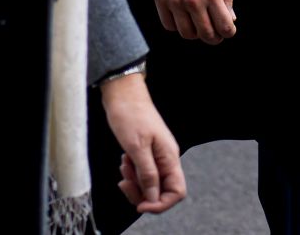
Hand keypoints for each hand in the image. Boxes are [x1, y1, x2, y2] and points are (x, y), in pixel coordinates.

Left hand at [101, 73, 185, 214]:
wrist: (123, 93)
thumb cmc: (130, 115)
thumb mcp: (137, 148)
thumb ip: (147, 174)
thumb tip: (153, 198)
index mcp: (170, 157)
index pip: (176, 192)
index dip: (160, 204)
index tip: (140, 204)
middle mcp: (166, 158)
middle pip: (161, 191)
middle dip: (142, 193)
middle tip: (125, 183)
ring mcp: (157, 155)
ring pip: (150, 183)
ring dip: (135, 182)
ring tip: (123, 166)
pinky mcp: (146, 152)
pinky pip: (142, 172)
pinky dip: (132, 173)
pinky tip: (124, 161)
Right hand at [152, 0, 235, 43]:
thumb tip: (231, 19)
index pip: (225, 26)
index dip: (228, 32)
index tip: (227, 30)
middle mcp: (194, 1)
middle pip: (207, 35)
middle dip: (214, 38)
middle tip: (215, 34)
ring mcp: (176, 4)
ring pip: (188, 34)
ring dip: (195, 34)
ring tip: (197, 25)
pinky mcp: (162, 3)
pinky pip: (170, 26)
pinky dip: (177, 26)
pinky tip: (182, 17)